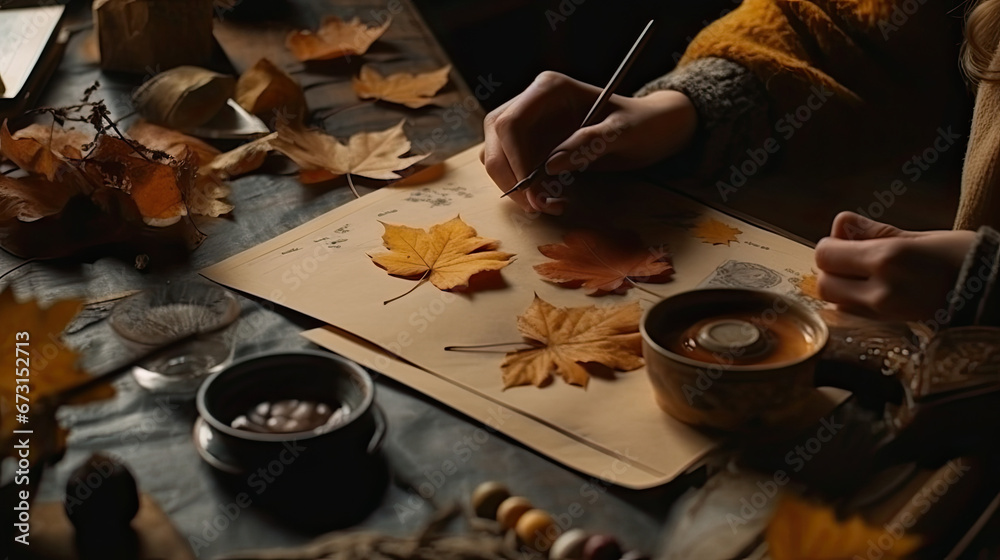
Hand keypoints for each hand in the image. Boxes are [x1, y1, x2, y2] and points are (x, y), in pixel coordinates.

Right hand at [481, 71, 696, 214]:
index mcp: (548, 89)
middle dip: (510, 178)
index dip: (514, 159)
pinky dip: (526, 192)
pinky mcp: (534, 147)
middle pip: (496, 141)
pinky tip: (552, 201)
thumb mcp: (623, 131)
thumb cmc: (642, 123)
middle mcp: (531, 104)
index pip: (510, 123)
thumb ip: (589, 143)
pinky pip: (515, 171)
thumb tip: (551, 165)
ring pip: (498, 158)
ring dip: (516, 188)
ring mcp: (530, 126)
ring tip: (549, 206)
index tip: (532, 190)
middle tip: (537, 207)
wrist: (652, 129)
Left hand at [815, 212, 975, 319]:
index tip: (845, 240)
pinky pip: (855, 318)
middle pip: (824, 284)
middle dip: (831, 270)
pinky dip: (854, 305)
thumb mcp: (921, 238)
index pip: (826, 254)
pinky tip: (877, 294)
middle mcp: (881, 290)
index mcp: (887, 259)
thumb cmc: (966, 259)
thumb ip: (874, 233)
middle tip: (853, 260)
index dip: (831, 245)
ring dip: (841, 290)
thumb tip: (840, 223)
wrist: (995, 296)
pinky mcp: (891, 330)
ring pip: (835, 304)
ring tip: (867, 277)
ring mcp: (885, 315)